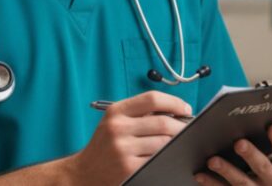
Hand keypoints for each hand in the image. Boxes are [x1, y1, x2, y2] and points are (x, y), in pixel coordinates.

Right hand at [65, 91, 190, 185]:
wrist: (84, 172)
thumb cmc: (105, 145)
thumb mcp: (115, 122)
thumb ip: (140, 114)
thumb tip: (177, 112)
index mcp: (116, 111)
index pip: (152, 99)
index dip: (174, 102)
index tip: (186, 109)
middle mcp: (118, 128)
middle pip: (163, 122)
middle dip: (181, 126)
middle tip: (188, 129)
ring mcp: (123, 149)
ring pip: (163, 142)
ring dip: (176, 142)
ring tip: (179, 142)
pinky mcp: (129, 168)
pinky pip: (158, 159)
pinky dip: (167, 156)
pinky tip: (168, 156)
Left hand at [194, 124, 271, 185]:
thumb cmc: (266, 169)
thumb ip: (266, 144)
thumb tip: (247, 120)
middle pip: (263, 167)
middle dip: (251, 154)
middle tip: (239, 143)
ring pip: (242, 182)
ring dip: (226, 170)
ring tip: (212, 160)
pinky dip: (211, 182)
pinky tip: (200, 174)